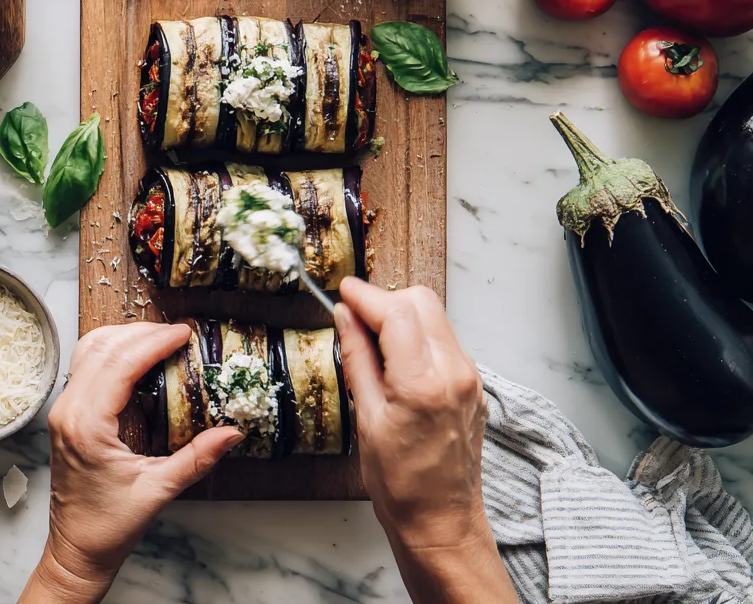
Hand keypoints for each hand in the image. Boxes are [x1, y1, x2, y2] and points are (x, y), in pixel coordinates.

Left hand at [21, 323, 242, 603]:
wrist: (75, 550)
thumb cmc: (109, 526)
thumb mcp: (158, 491)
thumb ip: (196, 458)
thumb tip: (232, 432)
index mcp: (87, 426)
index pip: (121, 364)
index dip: (155, 341)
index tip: (185, 333)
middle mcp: (68, 411)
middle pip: (104, 347)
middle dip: (144, 333)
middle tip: (179, 334)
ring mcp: (62, 410)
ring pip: (90, 349)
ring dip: (126, 336)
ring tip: (161, 339)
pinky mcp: (65, 413)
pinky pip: (85, 365)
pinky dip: (111, 350)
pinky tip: (137, 356)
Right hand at [335, 279, 516, 603]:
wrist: (442, 523)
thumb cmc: (400, 484)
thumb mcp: (366, 419)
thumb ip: (357, 358)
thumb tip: (345, 316)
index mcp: (423, 384)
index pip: (396, 312)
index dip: (365, 296)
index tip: (343, 291)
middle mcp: (454, 372)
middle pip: (421, 301)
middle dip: (384, 300)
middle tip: (354, 316)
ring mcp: (469, 376)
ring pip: (434, 315)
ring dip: (401, 315)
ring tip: (372, 341)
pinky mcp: (472, 383)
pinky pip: (443, 338)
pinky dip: (417, 334)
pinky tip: (395, 357)